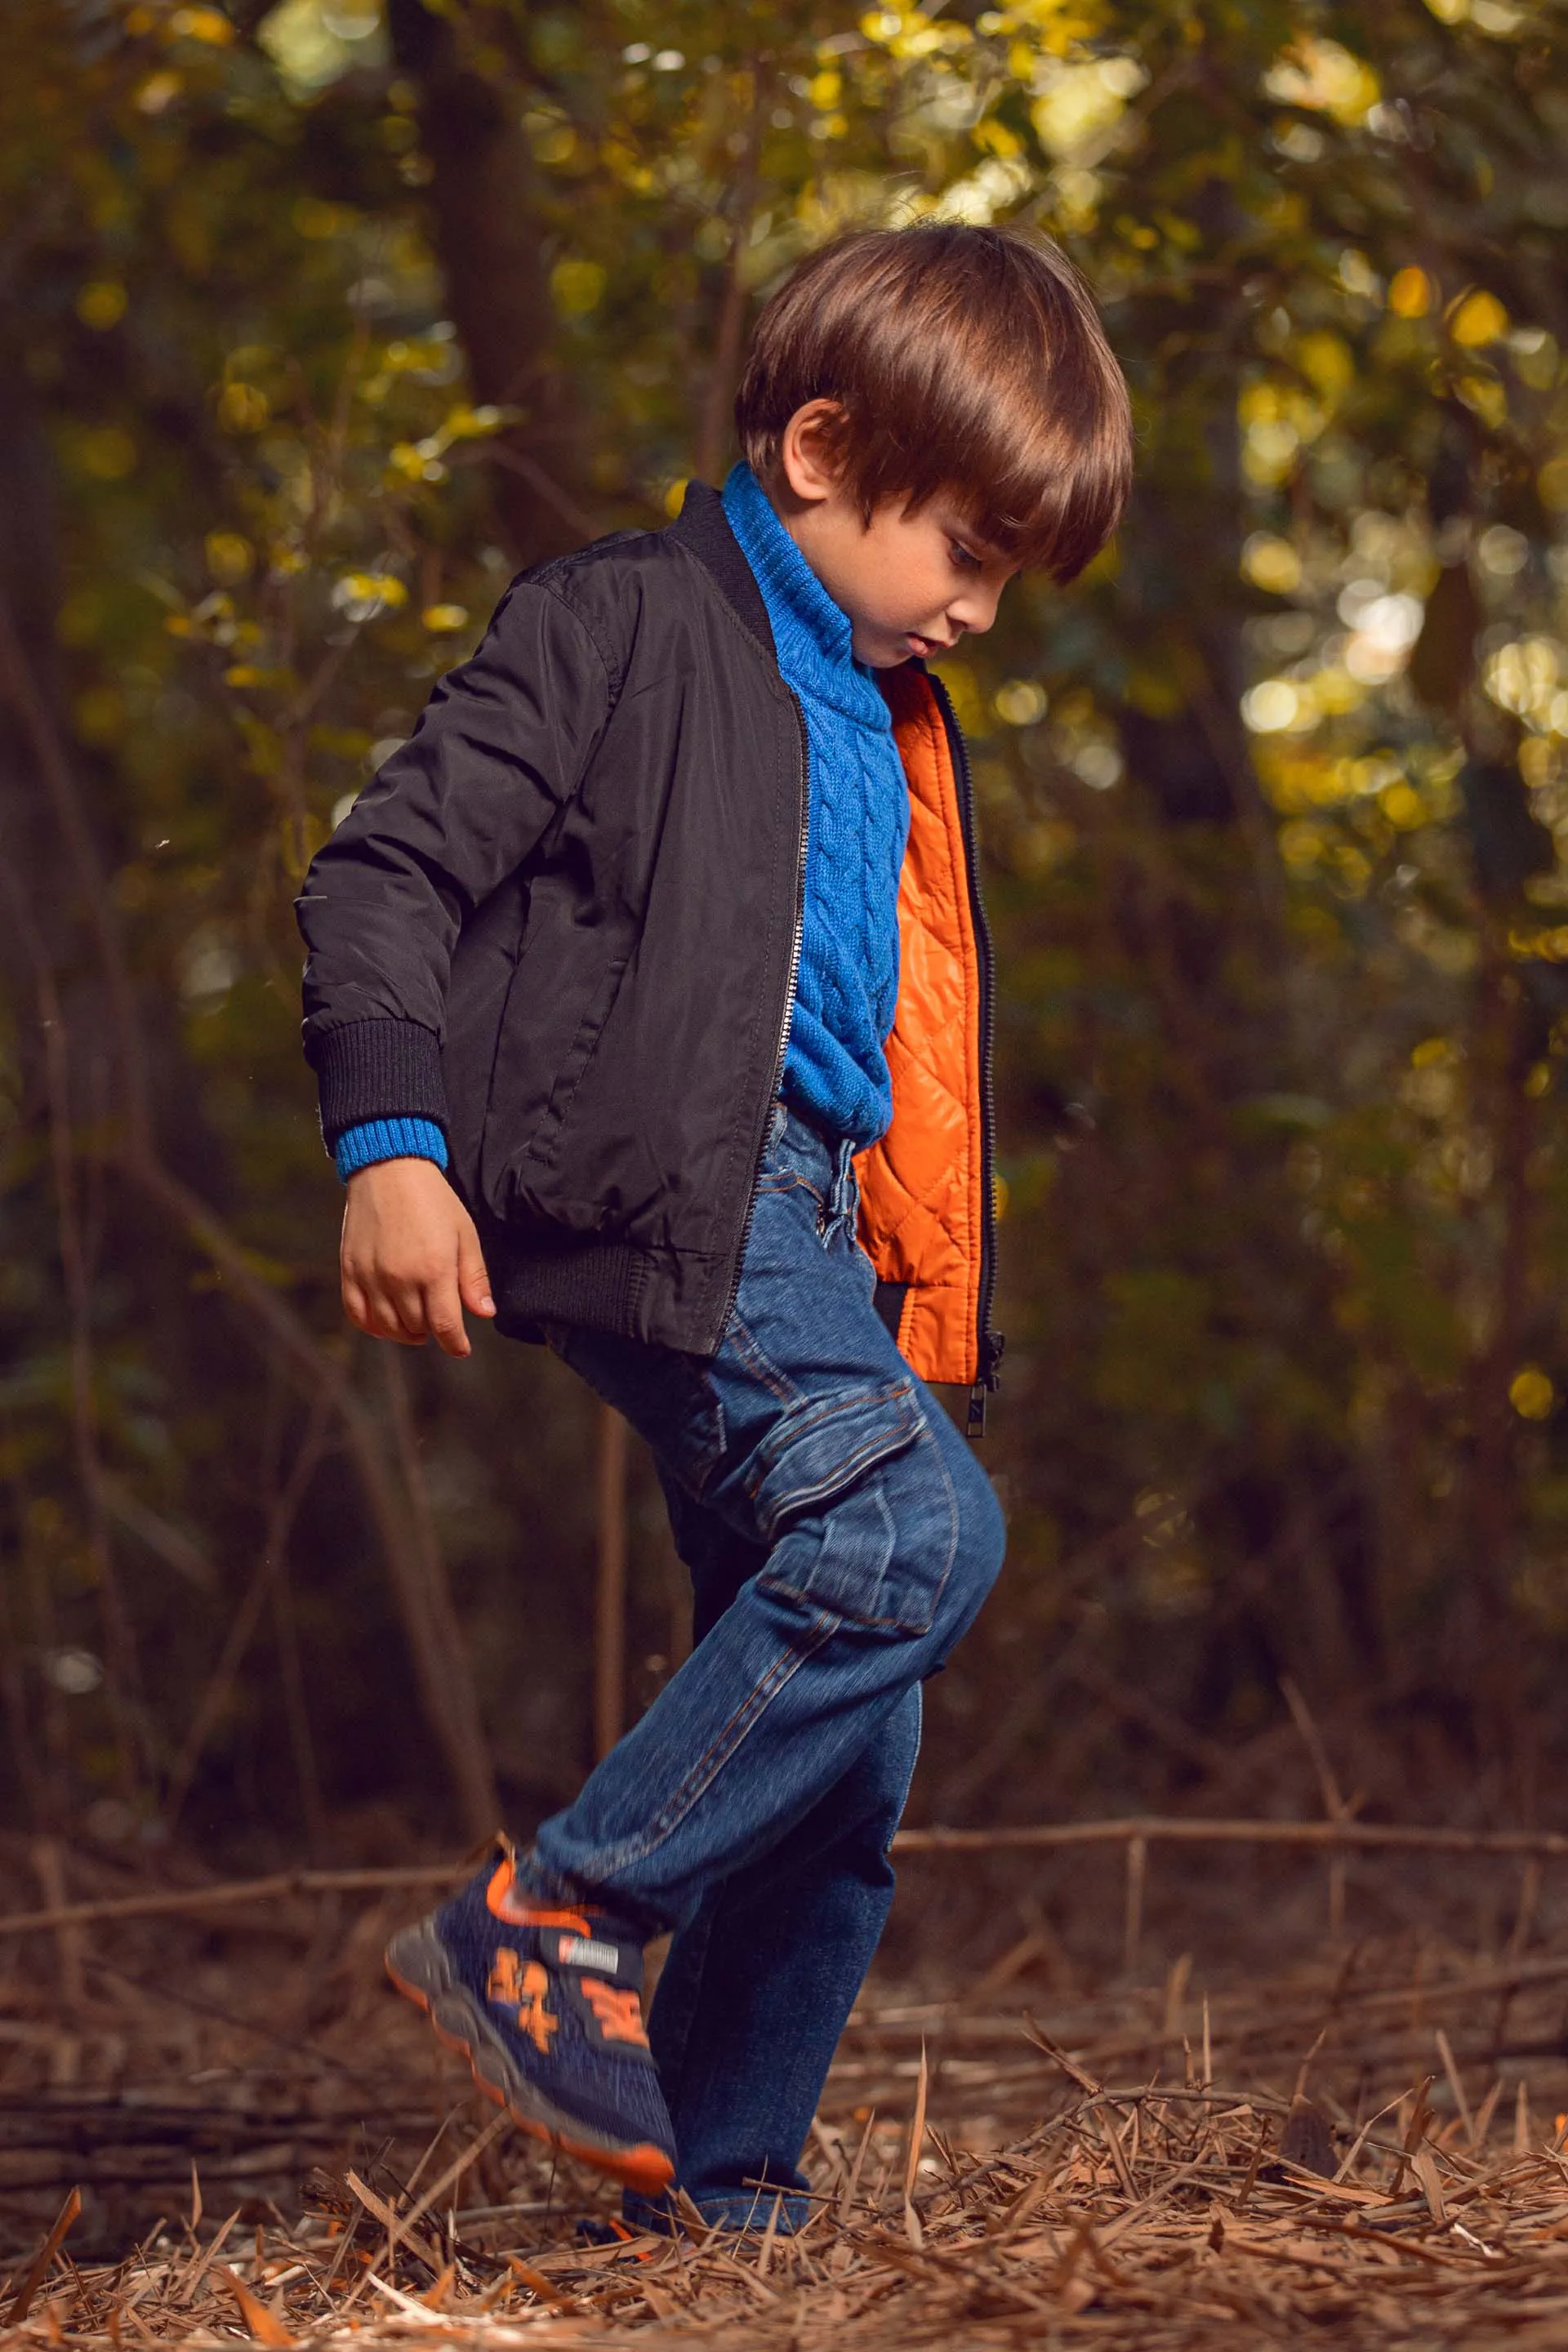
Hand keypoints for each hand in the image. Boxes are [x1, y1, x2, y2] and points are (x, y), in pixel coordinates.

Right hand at [340, 1157, 495, 1357]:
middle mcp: (400, 1278)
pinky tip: (386, 1321)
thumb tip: (485, 1313)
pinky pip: (357, 1314)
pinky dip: (373, 1325)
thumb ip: (473, 1277)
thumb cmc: (434, 1200)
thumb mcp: (465, 1234)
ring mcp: (371, 1276)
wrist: (389, 1169)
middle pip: (418, 1327)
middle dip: (433, 1330)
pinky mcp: (350, 1271)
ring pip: (388, 1327)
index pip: (445, 1325)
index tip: (461, 1347)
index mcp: (434, 1269)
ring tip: (416, 1323)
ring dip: (405, 1332)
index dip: (456, 1343)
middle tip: (440, 1318)